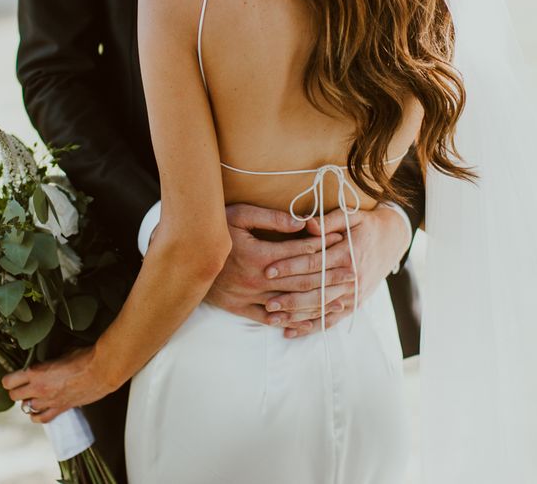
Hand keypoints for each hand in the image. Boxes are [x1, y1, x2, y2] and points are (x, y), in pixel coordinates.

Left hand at [2, 346, 111, 423]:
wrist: (101, 370)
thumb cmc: (84, 358)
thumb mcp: (61, 352)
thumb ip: (48, 359)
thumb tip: (46, 358)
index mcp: (37, 372)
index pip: (9, 381)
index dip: (8, 378)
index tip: (12, 375)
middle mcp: (39, 389)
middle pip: (14, 396)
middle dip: (15, 389)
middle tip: (21, 384)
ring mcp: (49, 401)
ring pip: (26, 408)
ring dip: (27, 400)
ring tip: (32, 394)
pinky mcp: (60, 409)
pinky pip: (41, 418)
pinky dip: (37, 415)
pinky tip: (38, 409)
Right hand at [204, 203, 345, 323]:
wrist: (182, 258)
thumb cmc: (213, 231)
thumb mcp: (238, 215)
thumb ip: (270, 218)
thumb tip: (302, 222)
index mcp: (258, 255)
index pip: (299, 252)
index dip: (323, 246)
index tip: (343, 243)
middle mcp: (256, 280)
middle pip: (301, 279)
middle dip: (330, 275)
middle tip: (354, 272)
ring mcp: (248, 297)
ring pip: (291, 302)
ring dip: (319, 301)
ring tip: (343, 298)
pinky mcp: (240, 308)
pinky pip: (271, 320)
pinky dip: (293, 321)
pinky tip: (311, 321)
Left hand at [264, 205, 410, 337]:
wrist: (393, 240)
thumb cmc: (366, 225)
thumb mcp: (350, 216)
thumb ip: (327, 221)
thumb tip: (306, 224)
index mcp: (348, 254)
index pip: (314, 263)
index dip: (290, 267)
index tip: (268, 271)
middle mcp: (351, 277)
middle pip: (315, 289)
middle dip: (289, 297)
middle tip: (266, 302)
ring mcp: (354, 294)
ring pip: (321, 308)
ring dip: (296, 315)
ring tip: (272, 318)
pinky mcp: (355, 304)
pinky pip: (331, 319)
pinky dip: (310, 327)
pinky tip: (290, 332)